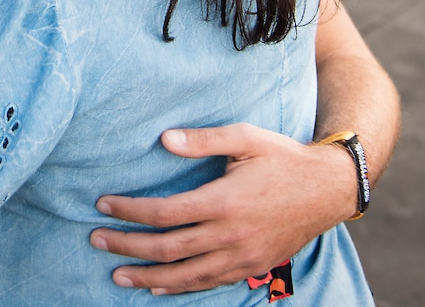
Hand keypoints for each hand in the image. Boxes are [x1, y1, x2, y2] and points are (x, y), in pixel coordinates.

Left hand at [91, 124, 355, 294]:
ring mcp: (241, 256)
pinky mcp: (251, 265)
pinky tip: (158, 286)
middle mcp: (230, 234)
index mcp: (224, 201)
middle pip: (167, 248)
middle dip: (127, 246)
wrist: (328, 189)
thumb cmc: (284, 157)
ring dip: (147, 276)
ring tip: (117, 274)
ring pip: (185, 274)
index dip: (130, 211)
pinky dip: (180, 287)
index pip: (165, 213)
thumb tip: (163, 140)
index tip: (103, 205)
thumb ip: (203, 139)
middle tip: (96, 239)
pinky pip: (209, 283)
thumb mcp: (246, 137)